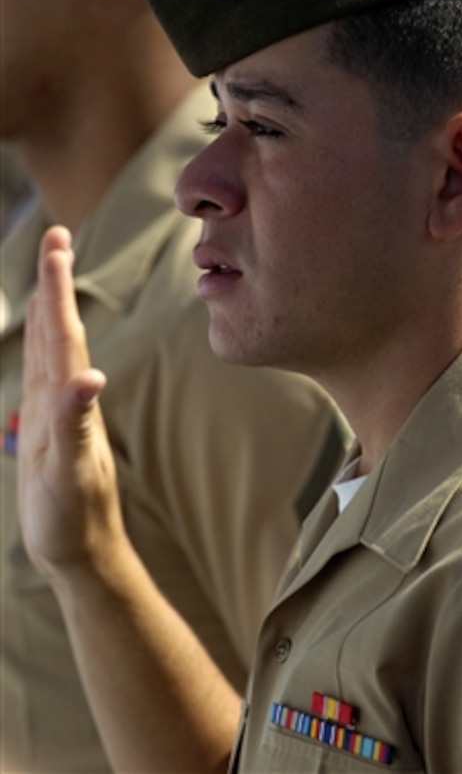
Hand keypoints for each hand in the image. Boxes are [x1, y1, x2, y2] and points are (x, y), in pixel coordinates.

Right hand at [18, 226, 120, 580]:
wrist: (80, 550)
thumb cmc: (76, 516)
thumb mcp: (72, 470)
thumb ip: (77, 422)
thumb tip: (90, 376)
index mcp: (70, 401)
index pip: (64, 333)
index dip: (59, 289)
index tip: (59, 245)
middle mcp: (65, 400)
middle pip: (59, 331)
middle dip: (55, 284)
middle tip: (56, 240)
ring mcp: (57, 414)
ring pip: (53, 350)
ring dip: (52, 311)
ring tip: (51, 276)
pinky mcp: (49, 432)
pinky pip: (45, 381)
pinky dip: (43, 353)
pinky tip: (46, 344)